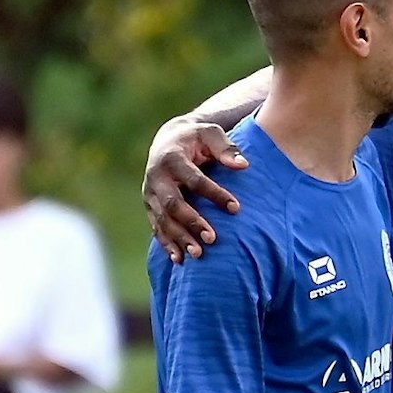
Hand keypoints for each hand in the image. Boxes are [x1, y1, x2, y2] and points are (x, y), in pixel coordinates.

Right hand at [145, 119, 248, 262]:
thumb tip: (243, 165)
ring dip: (180, 238)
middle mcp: (156, 177)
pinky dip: (167, 244)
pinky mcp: (150, 206)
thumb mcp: (211, 133)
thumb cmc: (197, 137)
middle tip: (212, 239)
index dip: (214, 194)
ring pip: (162, 220)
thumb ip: (226, 147)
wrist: (169, 140)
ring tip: (199, 254)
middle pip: (172, 204)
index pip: (194, 180)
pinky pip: (156, 227)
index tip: (236, 208)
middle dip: (192, 222)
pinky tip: (179, 259)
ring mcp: (150, 194)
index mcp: (171, 158)